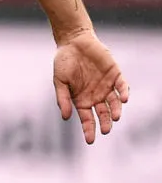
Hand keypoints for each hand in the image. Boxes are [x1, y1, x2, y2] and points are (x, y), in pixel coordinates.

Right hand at [52, 29, 129, 143]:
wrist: (74, 42)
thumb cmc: (64, 62)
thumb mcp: (59, 81)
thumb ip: (63, 98)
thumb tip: (66, 117)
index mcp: (81, 99)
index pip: (87, 118)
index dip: (89, 129)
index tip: (90, 140)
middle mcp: (95, 95)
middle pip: (103, 114)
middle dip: (105, 123)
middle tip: (106, 130)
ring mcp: (106, 86)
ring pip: (114, 103)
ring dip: (115, 111)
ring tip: (115, 117)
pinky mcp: (115, 75)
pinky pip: (121, 86)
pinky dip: (123, 93)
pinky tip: (123, 100)